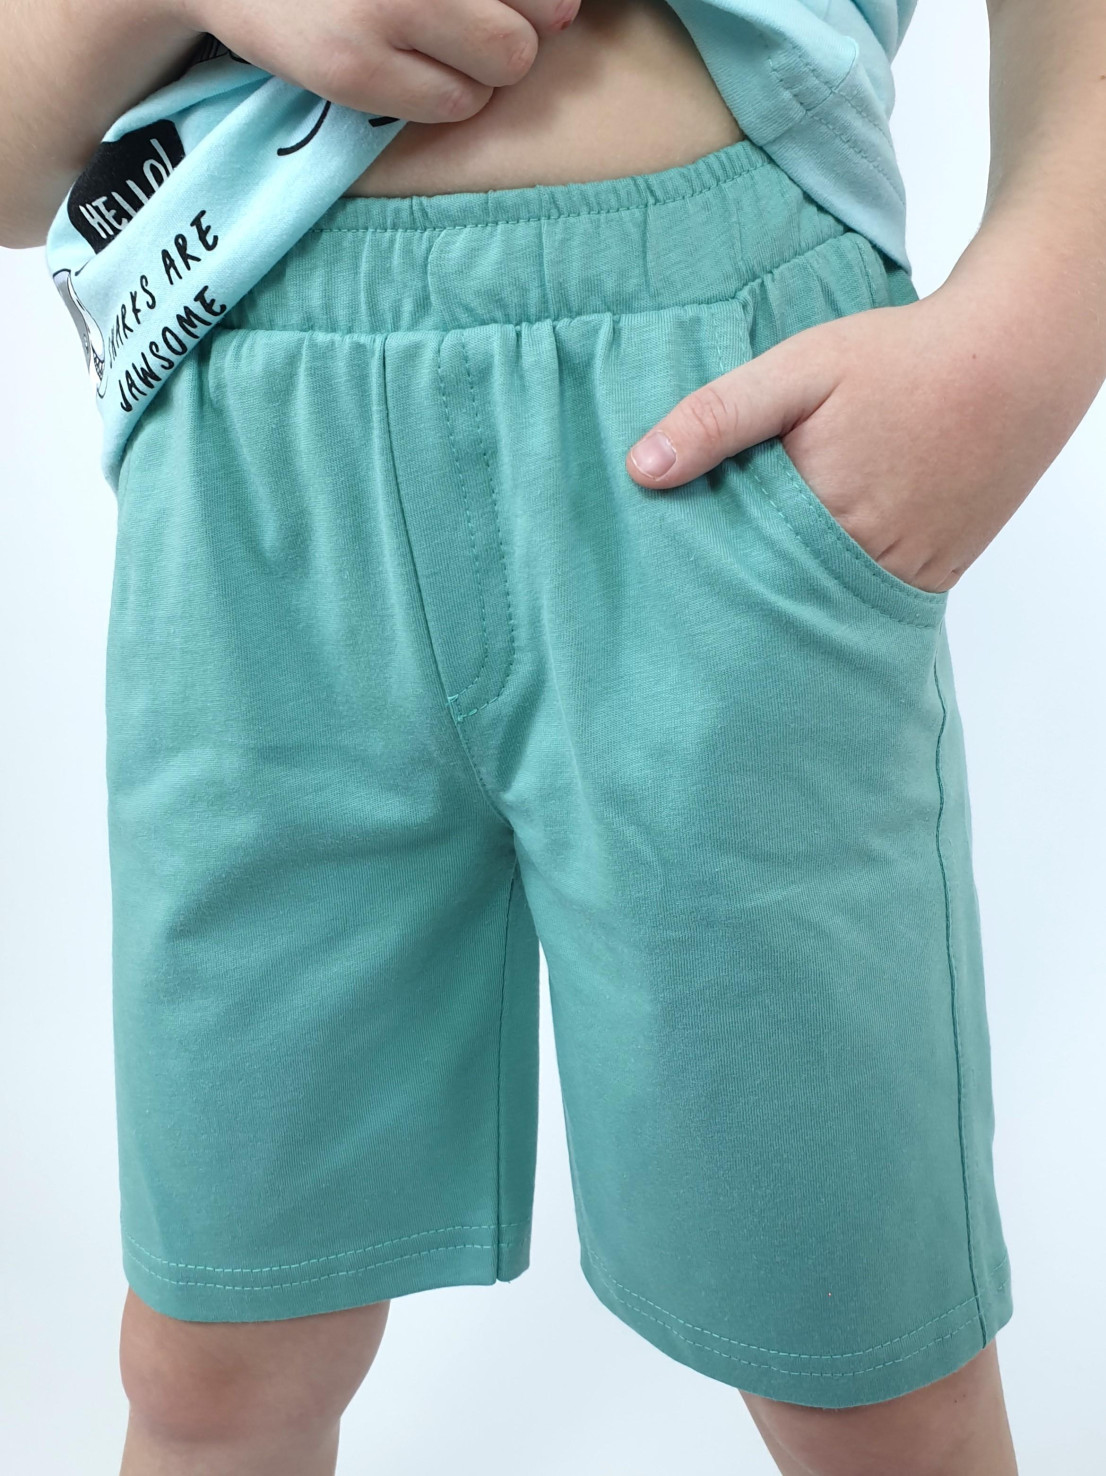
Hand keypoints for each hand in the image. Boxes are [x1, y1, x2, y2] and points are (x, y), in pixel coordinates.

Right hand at [176, 0, 579, 123]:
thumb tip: (566, 11)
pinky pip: (456, 105)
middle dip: (513, 31)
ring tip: (431, 44)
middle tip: (462, 23)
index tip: (494, 6)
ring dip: (483, 68)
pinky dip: (446, 97)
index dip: (532, 1)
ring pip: (505, 66)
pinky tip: (405, 70)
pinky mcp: (353, 68)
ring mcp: (380, 8)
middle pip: (533, 22)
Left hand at [624, 280, 1081, 592]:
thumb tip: (641, 470)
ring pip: (823, 611)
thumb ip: (718, 418)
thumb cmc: (901, 359)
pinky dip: (836, 598)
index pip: (733, 570)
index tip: (658, 579)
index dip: (696, 574)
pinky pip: (870, 606)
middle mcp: (864, 559)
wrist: (1014, 358)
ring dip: (786, 604)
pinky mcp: (933, 575)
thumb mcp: (798, 370)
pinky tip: (809, 585)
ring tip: (742, 599)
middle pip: (777, 601)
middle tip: (685, 607)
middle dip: (735, 598)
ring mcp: (905, 575)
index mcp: (818, 515)